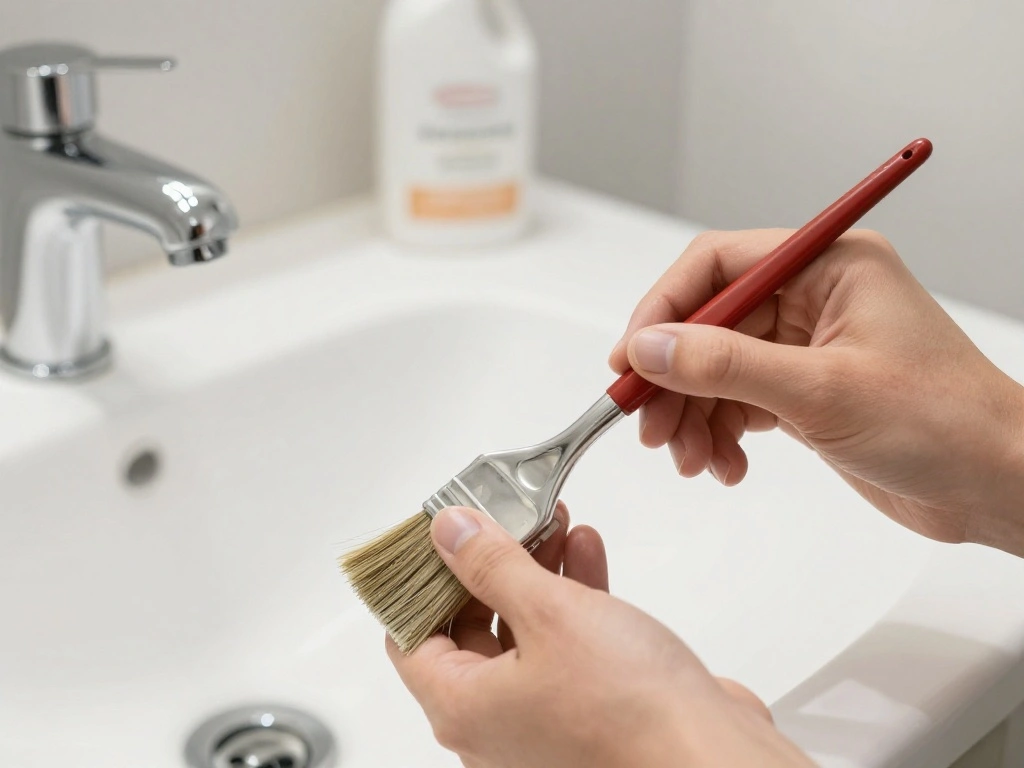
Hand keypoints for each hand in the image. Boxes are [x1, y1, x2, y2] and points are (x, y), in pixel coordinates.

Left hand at [387, 504, 812, 767]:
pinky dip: (570, 600)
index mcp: (462, 708)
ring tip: (552, 523)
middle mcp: (494, 724)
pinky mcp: (587, 711)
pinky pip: (563, 647)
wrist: (710, 756)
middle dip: (490, 564)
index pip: (409, 636)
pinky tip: (586, 555)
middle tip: (505, 517)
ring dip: (536, 573)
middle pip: (467, 628)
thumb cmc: (629, 710)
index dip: (421, 578)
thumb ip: (492, 566)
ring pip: (520, 633)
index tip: (440, 534)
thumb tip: (450, 534)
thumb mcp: (549, 612)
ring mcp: (542, 721)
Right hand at [610, 229, 1023, 554]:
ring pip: (714, 368)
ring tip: (693, 460)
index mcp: (827, 265)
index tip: (629, 359)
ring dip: (692, 415)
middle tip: (650, 427)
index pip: (717, 265)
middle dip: (673, 379)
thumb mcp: (822, 392)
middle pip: (707, 322)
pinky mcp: (802, 390)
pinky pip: (736, 401)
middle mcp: (811, 297)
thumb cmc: (944, 423)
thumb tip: (649, 348)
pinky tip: (726, 466)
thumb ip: (726, 365)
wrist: (997, 486)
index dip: (664, 309)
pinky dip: (719, 434)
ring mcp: (804, 345)